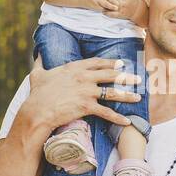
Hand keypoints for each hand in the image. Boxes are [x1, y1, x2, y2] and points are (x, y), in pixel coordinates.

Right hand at [21, 56, 139, 135]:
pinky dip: (118, 118)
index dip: (110, 63)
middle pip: (110, 75)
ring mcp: (87, 91)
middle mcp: (84, 77)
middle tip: (137, 78)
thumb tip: (37, 53)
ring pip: (112, 92)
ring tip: (138, 97)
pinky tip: (127, 121)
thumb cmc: (37, 94)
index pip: (97, 62)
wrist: (38, 110)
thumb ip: (40, 62)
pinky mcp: (87, 106)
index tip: (121, 63)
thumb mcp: (38, 74)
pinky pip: (106, 112)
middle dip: (126, 76)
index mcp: (74, 68)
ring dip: (127, 95)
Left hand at [101, 0, 144, 21]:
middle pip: (113, 0)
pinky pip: (113, 15)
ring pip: (112, 7)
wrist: (137, 10)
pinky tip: (103, 12)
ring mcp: (122, 9)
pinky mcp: (121, 15)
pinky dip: (108, 13)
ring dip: (105, 6)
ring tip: (99, 5)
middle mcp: (123, 3)